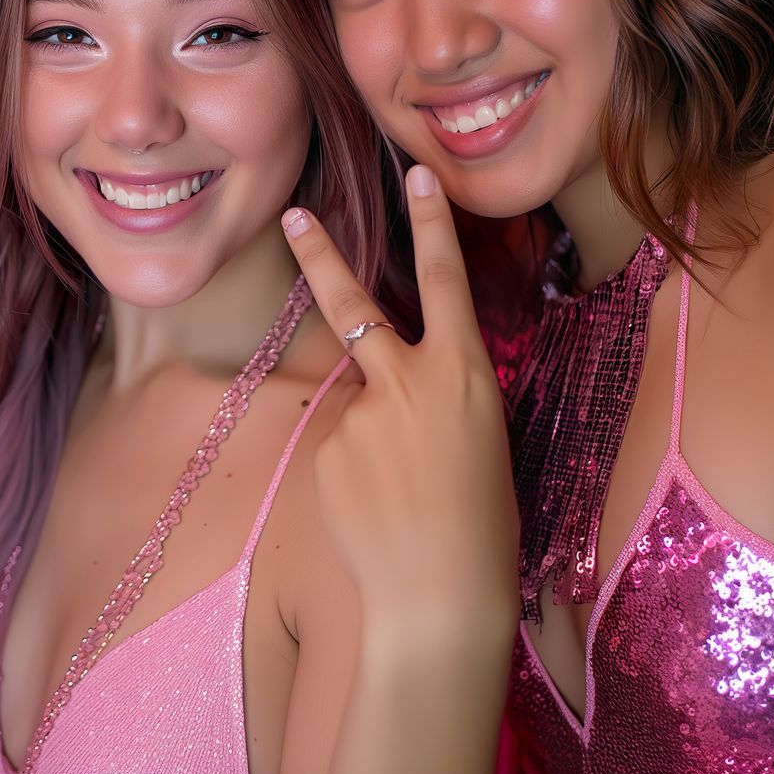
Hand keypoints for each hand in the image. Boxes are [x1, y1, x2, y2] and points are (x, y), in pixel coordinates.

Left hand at [281, 166, 517, 645]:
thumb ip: (437, 395)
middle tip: (292, 214)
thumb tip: (396, 382)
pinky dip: (356, 471)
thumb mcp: (481, 440)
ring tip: (401, 494)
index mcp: (464, 374)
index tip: (417, 175)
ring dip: (371, 433)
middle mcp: (407, 381)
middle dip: (319, 253)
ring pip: (354, 399)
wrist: (439, 598)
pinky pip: (338, 446)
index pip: (446, 280)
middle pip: (354, 301)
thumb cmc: (482, 527)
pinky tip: (378, 511)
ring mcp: (359, 414)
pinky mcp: (326, 450)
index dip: (432, 225)